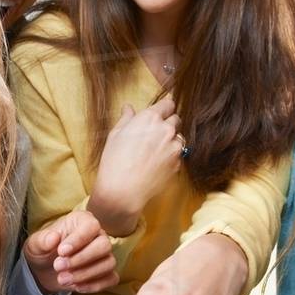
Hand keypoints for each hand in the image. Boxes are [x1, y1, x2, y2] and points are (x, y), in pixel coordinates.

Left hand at [23, 210, 118, 294]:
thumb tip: (53, 238)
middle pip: (104, 246)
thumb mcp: (36, 244)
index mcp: (82, 221)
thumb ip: (43, 240)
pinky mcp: (106, 273)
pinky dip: (94, 285)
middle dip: (81, 259)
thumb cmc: (43, 250)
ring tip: (62, 279)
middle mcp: (98, 236)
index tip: (61, 252)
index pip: (91, 226)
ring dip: (85, 274)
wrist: (44, 269)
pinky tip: (76, 287)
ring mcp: (104, 255)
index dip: (78, 240)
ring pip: (108, 263)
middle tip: (58, 267)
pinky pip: (111, 279)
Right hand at [88, 98, 182, 236]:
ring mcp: (175, 147)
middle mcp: (167, 130)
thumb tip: (128, 107)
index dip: (165, 107)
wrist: (123, 190)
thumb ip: (126, 118)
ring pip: (179, 137)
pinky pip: (179, 154)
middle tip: (155, 132)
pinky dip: (171, 155)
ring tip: (156, 150)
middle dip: (168, 123)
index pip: (168, 104)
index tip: (162, 111)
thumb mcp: (115, 135)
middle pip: (176, 119)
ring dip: (171, 140)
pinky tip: (157, 162)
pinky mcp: (178, 163)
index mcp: (151, 118)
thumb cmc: (115, 161)